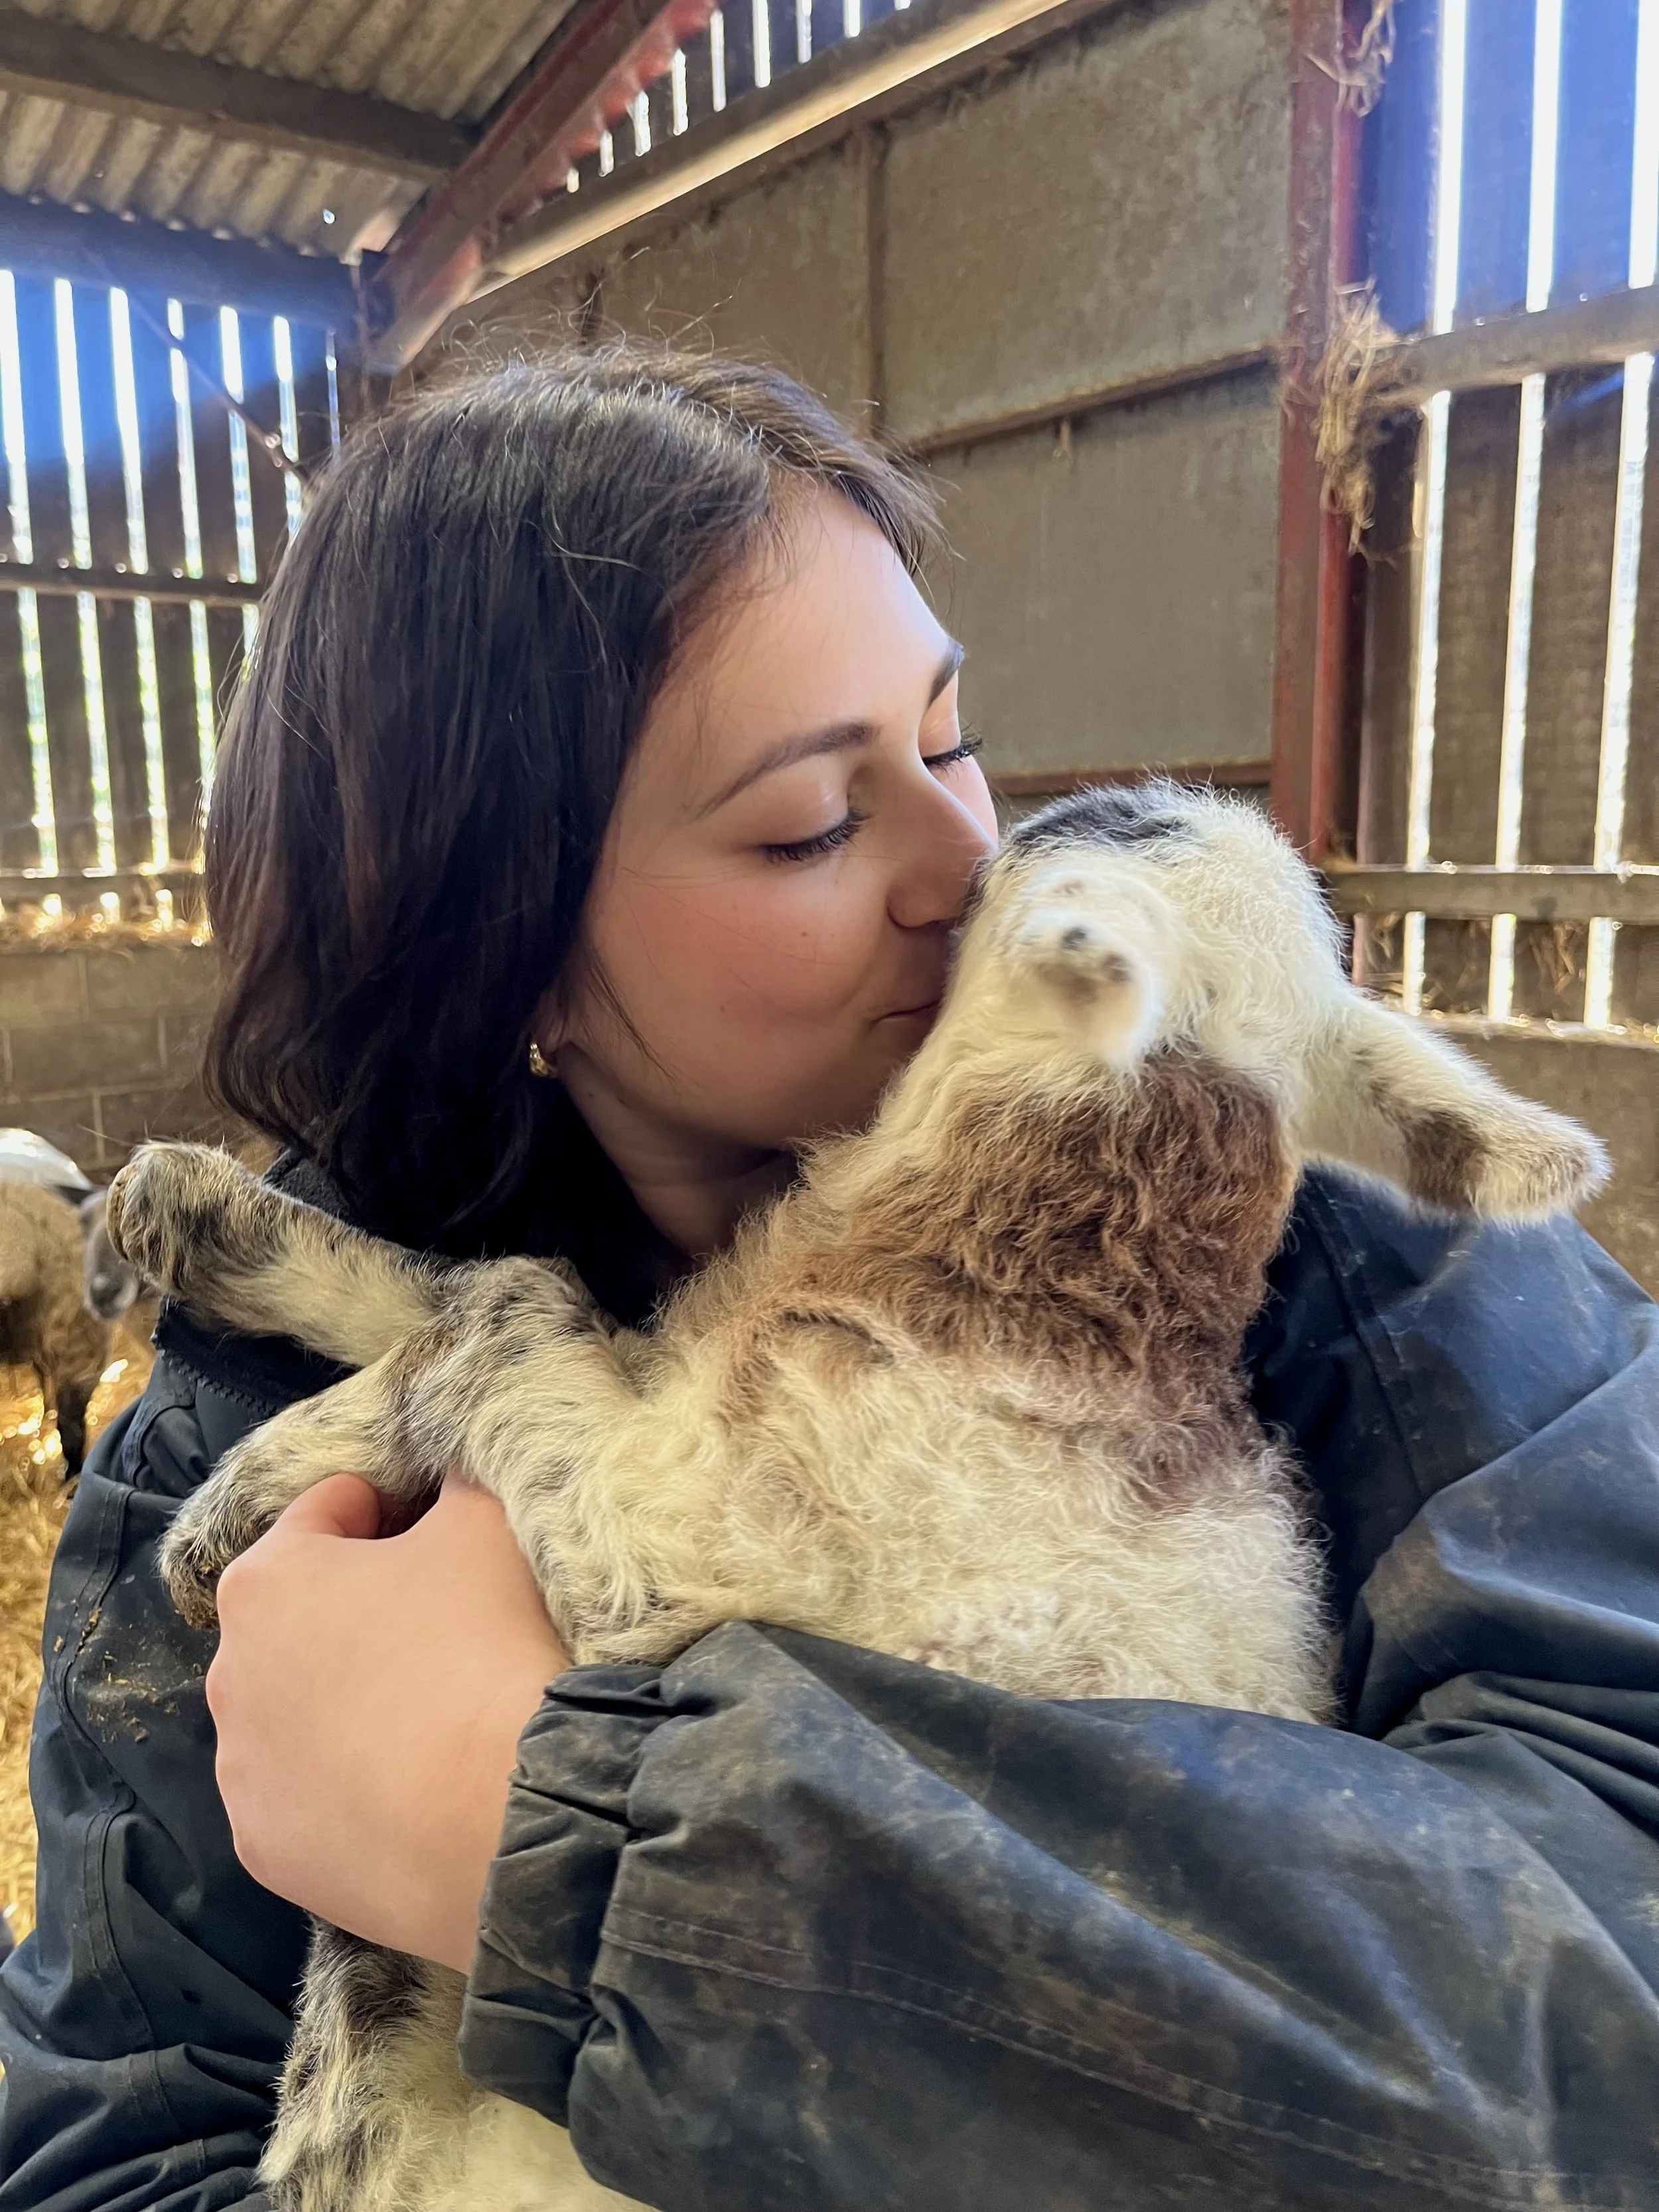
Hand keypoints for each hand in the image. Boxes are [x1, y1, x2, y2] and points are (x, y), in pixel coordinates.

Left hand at [206, 1471, 568, 1974]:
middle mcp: (229, 1673)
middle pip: (302, 1615)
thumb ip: (458, 1481)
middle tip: (441, 1627)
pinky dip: (345, 1782)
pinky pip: (305, 1794)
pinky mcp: (266, 1848)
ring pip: (295, 1708)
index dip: (392, 1510)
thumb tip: (451, 1476)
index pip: (328, 1510)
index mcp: (268, 1579)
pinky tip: (408, 1785)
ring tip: (426, 1715)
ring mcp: (241, 1770)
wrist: (503, 1815)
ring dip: (344, 1699)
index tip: (437, 1532)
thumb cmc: (484, 1647)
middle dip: (358, 1610)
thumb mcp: (487, 1523)